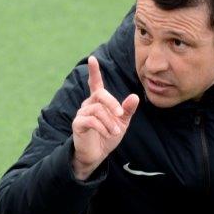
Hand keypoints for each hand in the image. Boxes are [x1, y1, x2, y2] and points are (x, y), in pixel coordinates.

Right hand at [71, 56, 139, 179]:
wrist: (97, 154)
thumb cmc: (108, 136)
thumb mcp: (122, 123)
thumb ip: (127, 110)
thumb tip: (135, 97)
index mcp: (98, 102)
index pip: (95, 84)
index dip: (94, 72)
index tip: (93, 59)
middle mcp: (88, 104)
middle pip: (100, 94)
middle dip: (112, 103)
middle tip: (120, 115)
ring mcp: (82, 114)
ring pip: (97, 109)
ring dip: (110, 121)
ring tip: (115, 132)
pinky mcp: (78, 124)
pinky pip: (91, 121)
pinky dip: (102, 127)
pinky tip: (107, 134)